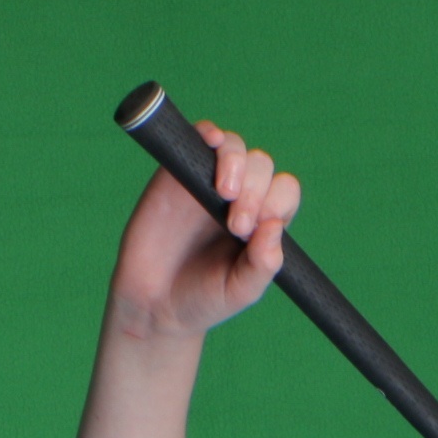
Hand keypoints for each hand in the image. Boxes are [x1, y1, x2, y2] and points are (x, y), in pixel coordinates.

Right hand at [104, 122, 297, 345]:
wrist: (152, 304)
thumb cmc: (202, 299)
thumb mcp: (241, 291)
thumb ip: (263, 264)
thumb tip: (275, 226)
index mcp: (262, 221)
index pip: (284, 192)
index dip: (276, 202)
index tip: (253, 232)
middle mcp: (239, 197)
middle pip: (262, 167)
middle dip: (255, 192)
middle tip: (235, 227)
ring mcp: (208, 180)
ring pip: (235, 147)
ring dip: (237, 164)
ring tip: (223, 194)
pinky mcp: (178, 170)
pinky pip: (201, 136)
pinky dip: (211, 133)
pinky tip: (213, 143)